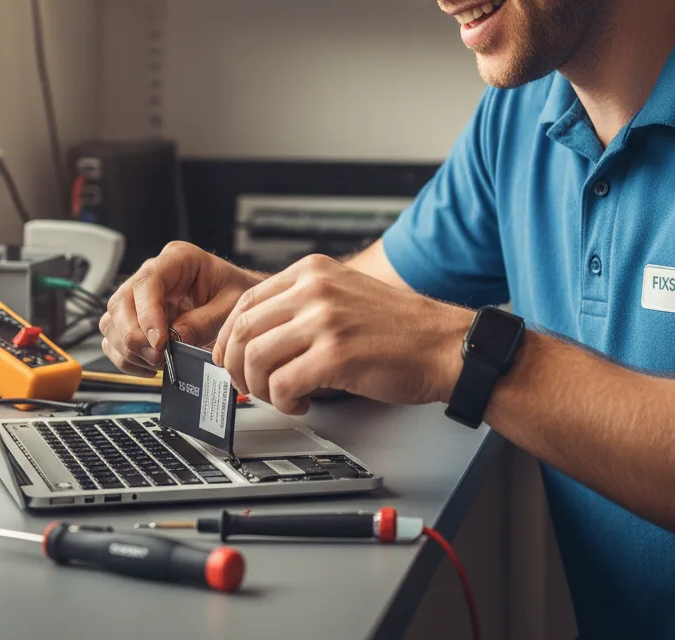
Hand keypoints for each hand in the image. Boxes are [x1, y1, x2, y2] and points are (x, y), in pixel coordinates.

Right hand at [98, 241, 262, 375]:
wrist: (239, 300)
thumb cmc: (236, 292)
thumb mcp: (232, 305)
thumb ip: (205, 321)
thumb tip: (175, 340)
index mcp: (179, 259)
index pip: (148, 281)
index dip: (147, 314)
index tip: (159, 341)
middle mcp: (154, 274)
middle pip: (121, 302)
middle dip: (134, 336)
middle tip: (157, 358)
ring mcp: (141, 296)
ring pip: (112, 321)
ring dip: (128, 350)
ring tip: (156, 363)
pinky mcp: (136, 319)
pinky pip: (114, 339)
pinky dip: (126, 358)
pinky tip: (149, 367)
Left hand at [211, 254, 471, 414]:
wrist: (444, 345)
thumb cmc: (398, 329)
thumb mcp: (343, 294)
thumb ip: (301, 304)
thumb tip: (255, 335)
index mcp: (312, 271)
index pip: (246, 301)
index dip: (230, 337)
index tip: (232, 358)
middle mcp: (314, 289)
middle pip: (243, 330)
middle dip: (236, 366)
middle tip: (249, 385)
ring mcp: (324, 320)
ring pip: (256, 358)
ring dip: (260, 388)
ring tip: (282, 396)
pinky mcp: (335, 355)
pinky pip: (283, 385)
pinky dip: (284, 402)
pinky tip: (303, 403)